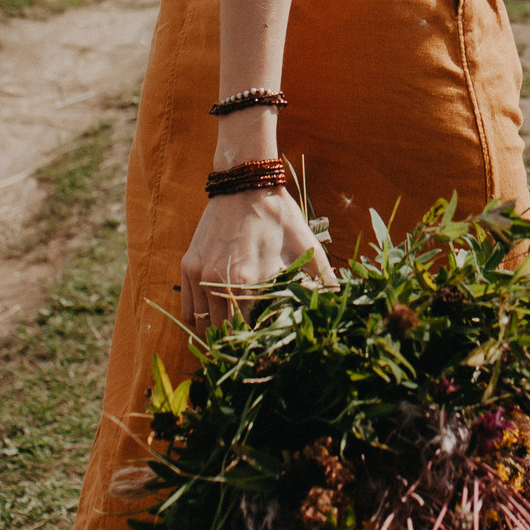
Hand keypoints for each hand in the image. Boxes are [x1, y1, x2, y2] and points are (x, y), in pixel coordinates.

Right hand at [179, 189, 333, 330]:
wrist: (245, 184)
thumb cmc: (279, 216)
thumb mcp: (306, 246)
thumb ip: (324, 277)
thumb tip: (341, 300)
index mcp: (247, 282)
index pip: (248, 332)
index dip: (258, 342)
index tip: (267, 345)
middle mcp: (218, 281)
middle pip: (224, 333)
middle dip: (238, 342)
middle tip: (251, 344)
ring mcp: (199, 274)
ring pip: (202, 325)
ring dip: (217, 333)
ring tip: (234, 334)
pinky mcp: (188, 266)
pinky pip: (188, 309)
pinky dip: (199, 318)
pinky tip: (215, 317)